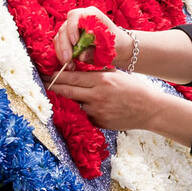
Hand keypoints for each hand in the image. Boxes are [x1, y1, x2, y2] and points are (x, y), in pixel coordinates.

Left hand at [48, 67, 166, 131]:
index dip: (56, 76)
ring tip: (64, 95)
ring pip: (75, 104)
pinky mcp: (99, 122)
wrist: (149, 109)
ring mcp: (96, 111)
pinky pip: (86, 115)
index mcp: (101, 80)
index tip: (45, 74)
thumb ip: (97, 72)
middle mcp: (96, 96)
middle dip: (53, 87)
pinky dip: (85, 110)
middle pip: (67, 91)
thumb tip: (78, 68)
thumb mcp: (116, 74)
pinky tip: (90, 107)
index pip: (71, 77)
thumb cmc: (133, 88)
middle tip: (42, 83)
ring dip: (70, 99)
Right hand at [53, 6, 132, 66]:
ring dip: (62, 52)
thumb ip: (95, 49)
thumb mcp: (109, 47)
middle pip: (64, 28)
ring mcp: (73, 28)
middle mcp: (80, 19)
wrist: (118, 47)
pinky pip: (60, 45)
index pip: (75, 16)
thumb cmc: (116, 43)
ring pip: (59, 38)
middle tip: (68, 59)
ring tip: (69, 65)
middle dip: (64, 45)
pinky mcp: (69, 38)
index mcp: (91, 14)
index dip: (72, 28)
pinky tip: (70, 64)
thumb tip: (81, 55)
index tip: (75, 42)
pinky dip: (62, 55)